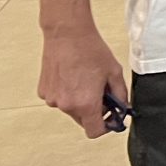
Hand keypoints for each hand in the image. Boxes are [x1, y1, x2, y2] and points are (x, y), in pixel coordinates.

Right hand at [38, 24, 128, 138]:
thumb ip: (120, 94)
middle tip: (101, 91)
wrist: (67, 34)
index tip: (111, 115)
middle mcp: (66, 106)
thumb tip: (122, 108)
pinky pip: (59, 99)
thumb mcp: (114, 72)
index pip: (94, 131)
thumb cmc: (91, 50)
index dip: (105, 125)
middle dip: (94, 110)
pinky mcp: (43, 92)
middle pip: (83, 120)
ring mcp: (52, 99)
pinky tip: (72, 75)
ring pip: (71, 109)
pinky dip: (67, 93)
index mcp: (85, 104)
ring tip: (85, 78)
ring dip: (80, 100)